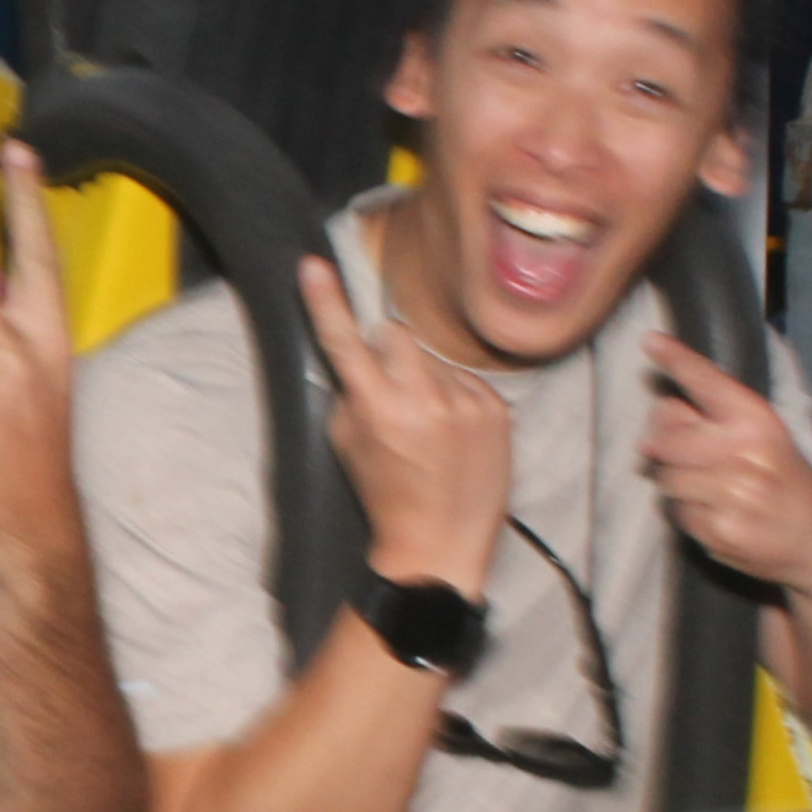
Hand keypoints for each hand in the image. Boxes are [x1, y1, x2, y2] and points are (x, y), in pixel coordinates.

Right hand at [302, 256, 507, 592]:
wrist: (441, 544)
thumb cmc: (386, 497)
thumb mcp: (348, 445)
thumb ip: (352, 394)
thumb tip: (360, 357)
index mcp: (379, 410)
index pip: (345, 343)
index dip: (326, 303)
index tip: (313, 267)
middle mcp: (425, 400)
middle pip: (397, 334)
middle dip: (385, 350)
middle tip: (386, 386)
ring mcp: (467, 402)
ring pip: (434, 357)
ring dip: (424, 377)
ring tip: (428, 425)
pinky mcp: (498, 408)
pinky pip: (466, 379)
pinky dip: (454, 396)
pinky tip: (453, 432)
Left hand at [642, 331, 811, 592]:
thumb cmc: (782, 479)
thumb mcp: (762, 437)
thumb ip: (715, 418)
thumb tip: (657, 410)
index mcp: (758, 421)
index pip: (708, 383)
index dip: (677, 360)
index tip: (649, 340)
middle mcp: (745, 453)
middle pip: (665, 437)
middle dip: (664, 444)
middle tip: (686, 452)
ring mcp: (733, 495)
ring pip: (665, 477)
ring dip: (675, 480)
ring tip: (709, 486)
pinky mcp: (721, 530)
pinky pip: (676, 512)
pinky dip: (686, 511)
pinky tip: (716, 511)